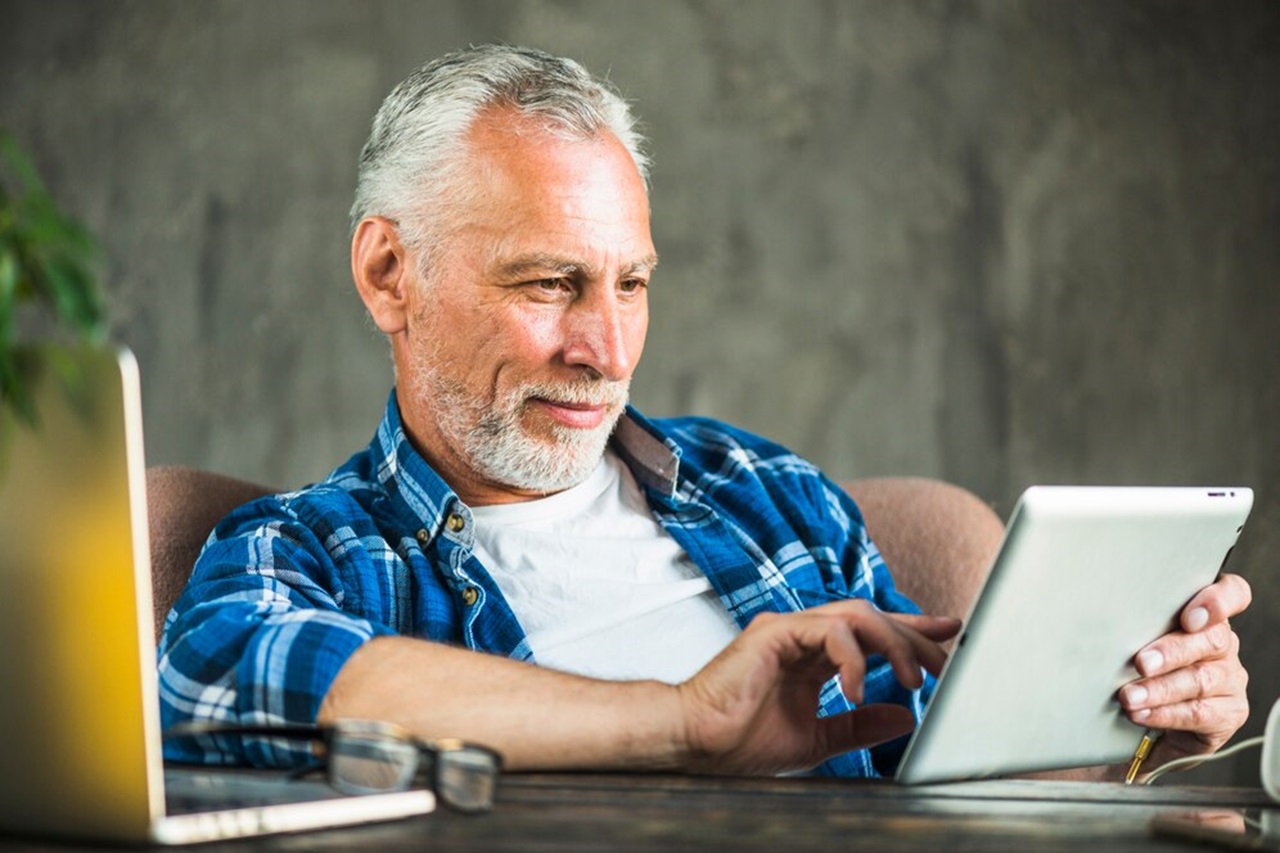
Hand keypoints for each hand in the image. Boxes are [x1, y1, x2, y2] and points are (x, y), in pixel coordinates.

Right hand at [675, 600, 960, 774]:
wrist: (696, 741)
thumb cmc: (739, 739)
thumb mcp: (815, 738)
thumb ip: (857, 724)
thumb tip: (903, 716)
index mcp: (810, 655)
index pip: (870, 634)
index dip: (911, 630)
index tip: (950, 633)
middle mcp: (801, 634)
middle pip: (872, 617)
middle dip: (914, 636)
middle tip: (944, 661)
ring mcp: (788, 628)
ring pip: (855, 616)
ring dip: (892, 644)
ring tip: (913, 679)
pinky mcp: (774, 632)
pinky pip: (827, 631)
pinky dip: (852, 658)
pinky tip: (859, 689)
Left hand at [1119, 573, 1251, 766]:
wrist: (1159, 723)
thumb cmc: (1144, 668)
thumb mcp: (1139, 639)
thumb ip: (1135, 625)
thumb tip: (1096, 621)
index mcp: (1207, 617)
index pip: (1234, 594)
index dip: (1218, 601)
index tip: (1190, 617)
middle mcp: (1223, 644)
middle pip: (1212, 639)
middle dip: (1172, 651)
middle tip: (1141, 663)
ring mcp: (1230, 678)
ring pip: (1201, 679)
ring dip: (1160, 689)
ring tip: (1129, 697)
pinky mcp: (1229, 712)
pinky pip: (1199, 713)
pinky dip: (1165, 714)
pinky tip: (1142, 714)